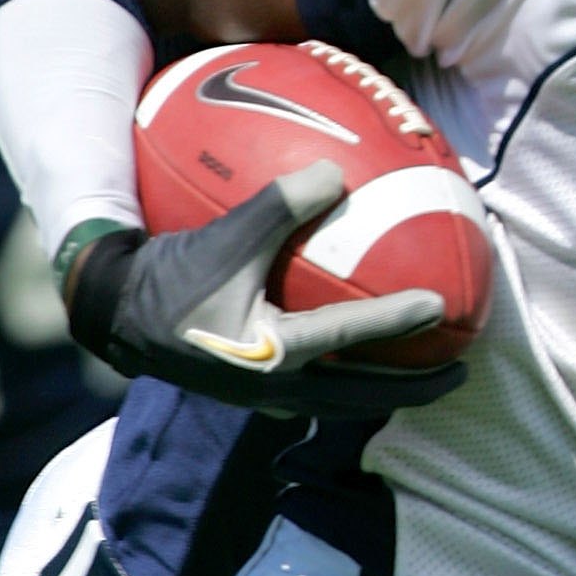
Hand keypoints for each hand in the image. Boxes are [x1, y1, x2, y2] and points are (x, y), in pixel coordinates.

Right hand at [61, 164, 456, 417]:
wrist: (116, 317)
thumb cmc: (168, 277)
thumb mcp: (224, 237)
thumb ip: (279, 206)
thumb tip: (335, 172)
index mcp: (273, 354)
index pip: (350, 337)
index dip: (398, 319)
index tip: (442, 304)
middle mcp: (278, 388)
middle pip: (365, 396)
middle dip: (416, 387)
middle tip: (460, 369)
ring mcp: (269, 399)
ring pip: (346, 402)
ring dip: (389, 391)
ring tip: (426, 375)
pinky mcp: (258, 395)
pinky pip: (321, 393)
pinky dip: (352, 381)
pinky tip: (365, 362)